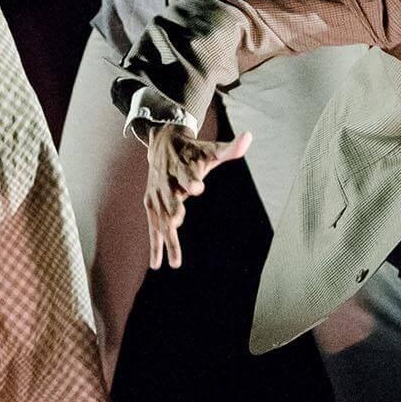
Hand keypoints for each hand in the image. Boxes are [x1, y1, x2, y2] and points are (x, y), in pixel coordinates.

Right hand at [144, 124, 252, 269]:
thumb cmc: (193, 151)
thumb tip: (249, 137)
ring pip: (161, 220)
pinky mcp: (151, 205)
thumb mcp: (211, 150)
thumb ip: (230, 149)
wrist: (162, 143)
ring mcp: (157, 195)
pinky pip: (153, 227)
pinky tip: (157, 264)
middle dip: (174, 210)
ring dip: (167, 240)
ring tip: (175, 262)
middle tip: (177, 222)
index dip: (192, 180)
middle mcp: (167, 182)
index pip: (187, 174)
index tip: (198, 187)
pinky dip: (155, 246)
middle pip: (171, 199)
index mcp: (182, 167)